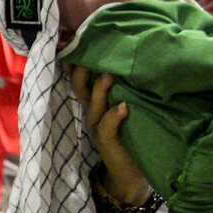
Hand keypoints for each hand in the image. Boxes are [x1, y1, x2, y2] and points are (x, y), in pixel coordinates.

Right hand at [69, 66, 150, 204]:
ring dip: (100, 89)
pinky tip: (124, 107)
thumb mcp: (127, 106)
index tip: (78, 41)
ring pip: (93, 104)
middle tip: (90, 53)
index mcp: (94, 102)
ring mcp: (98, 127)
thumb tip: (136, 57)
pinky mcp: (107, 140)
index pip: (80, 78)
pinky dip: (115, 115)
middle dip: (81, 70)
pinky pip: (108, 125)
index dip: (76, 61)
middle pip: (80, 87)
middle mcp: (92, 112)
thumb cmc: (132, 134)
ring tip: (108, 76)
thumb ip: (126, 87)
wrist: (131, 172)